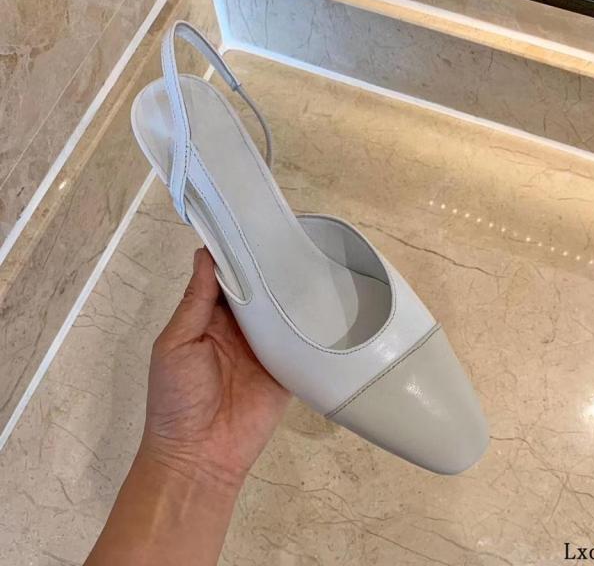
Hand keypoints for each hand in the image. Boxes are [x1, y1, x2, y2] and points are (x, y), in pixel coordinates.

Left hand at [140, 248, 290, 489]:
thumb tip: (204, 254)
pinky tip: (328, 299)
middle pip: (258, 291)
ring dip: (293, 291)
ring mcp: (266, 347)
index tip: (254, 224)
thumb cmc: (177, 397)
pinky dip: (311, 324)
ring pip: (282, 311)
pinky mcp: (288, 367)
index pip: (227, 278)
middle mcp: (240, 328)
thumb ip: (195, 301)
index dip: (237, 255)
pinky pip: (301, 341)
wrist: (201, 456)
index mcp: (209, 318)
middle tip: (293, 234)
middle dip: (270, 268)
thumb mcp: (176, 343)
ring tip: (314, 257)